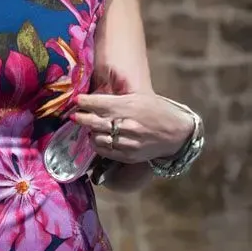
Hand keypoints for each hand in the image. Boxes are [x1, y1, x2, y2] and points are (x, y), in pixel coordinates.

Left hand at [73, 90, 195, 164]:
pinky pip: (104, 151)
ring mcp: (127, 142)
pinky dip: (97, 144)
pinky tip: (97, 138)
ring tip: (88, 127)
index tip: (76, 100)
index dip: (83, 101)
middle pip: (92, 121)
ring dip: (89, 132)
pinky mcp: (129, 155)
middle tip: (73, 115)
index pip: (97, 103)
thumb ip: (116, 97)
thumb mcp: (139, 97)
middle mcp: (126, 124)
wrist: (178, 134)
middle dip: (79, 117)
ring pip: (96, 137)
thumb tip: (93, 95)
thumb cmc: (158, 111)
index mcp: (128, 106)